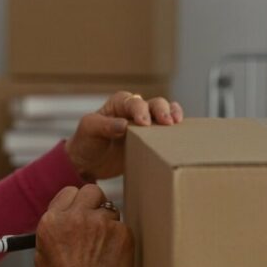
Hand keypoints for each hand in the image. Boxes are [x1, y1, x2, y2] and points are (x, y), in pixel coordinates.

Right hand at [34, 185, 133, 266]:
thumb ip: (53, 228)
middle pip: (91, 191)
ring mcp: (101, 223)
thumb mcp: (43, 252)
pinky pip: (122, 228)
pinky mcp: (122, 233)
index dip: (76, 204)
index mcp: (53, 219)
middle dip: (94, 203)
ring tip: (101, 248)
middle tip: (95, 219)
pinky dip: (119, 240)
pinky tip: (111, 257)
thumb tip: (65, 214)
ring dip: (107, 224)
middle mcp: (77, 216)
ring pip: (110, 210)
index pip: (70, 192)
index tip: (80, 212)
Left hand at [64, 91, 183, 180]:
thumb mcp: (89, 131)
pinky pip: (165, 131)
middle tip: (167, 122)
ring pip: (163, 113)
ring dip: (172, 115)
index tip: (144, 123)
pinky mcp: (151, 139)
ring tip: (177, 123)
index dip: (140, 110)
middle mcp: (134, 110)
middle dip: (162, 110)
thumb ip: (105, 126)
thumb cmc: (86, 143)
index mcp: (118, 104)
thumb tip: (124, 124)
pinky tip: (180, 132)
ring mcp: (145, 125)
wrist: (88, 164)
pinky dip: (174, 129)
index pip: (133, 102)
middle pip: (153, 104)